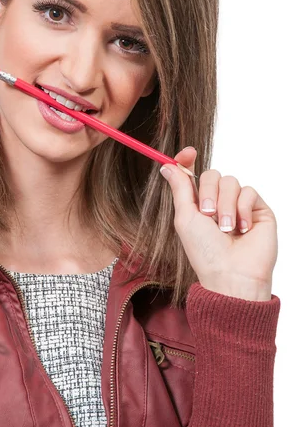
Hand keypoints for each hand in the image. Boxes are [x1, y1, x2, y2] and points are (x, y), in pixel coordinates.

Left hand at [160, 147, 277, 300]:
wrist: (232, 274)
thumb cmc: (205, 252)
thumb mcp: (185, 217)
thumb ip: (180, 189)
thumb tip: (168, 166)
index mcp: (198, 204)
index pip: (194, 174)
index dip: (188, 161)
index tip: (188, 152)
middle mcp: (218, 202)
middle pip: (211, 174)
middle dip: (208, 192)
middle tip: (207, 214)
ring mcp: (239, 205)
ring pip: (230, 181)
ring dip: (225, 205)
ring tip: (227, 229)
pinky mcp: (258, 209)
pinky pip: (249, 191)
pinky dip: (243, 209)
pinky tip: (243, 229)